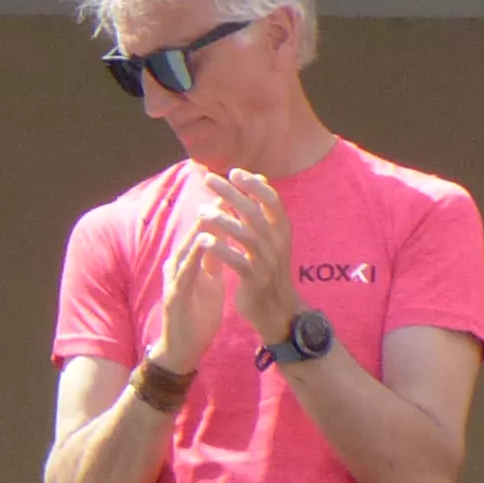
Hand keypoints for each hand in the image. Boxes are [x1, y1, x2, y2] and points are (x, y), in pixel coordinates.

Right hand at [149, 205, 233, 373]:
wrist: (183, 347)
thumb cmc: (197, 314)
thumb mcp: (209, 282)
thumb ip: (212, 261)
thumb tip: (222, 240)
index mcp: (191, 261)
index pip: (207, 230)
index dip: (222, 211)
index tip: (241, 193)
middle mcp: (180, 264)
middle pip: (196, 232)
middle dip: (211, 210)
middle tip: (227, 189)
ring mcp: (175, 278)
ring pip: (188, 246)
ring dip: (201, 227)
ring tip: (215, 208)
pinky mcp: (174, 294)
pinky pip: (185, 271)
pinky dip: (193, 256)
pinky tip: (203, 243)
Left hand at [202, 170, 295, 332]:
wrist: (279, 310)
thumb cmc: (269, 268)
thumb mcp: (271, 238)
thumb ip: (262, 210)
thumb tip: (258, 177)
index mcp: (281, 232)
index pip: (273, 202)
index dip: (255, 185)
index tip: (234, 171)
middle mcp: (277, 245)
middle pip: (255, 214)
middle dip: (232, 194)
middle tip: (209, 179)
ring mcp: (267, 263)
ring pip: (247, 237)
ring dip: (223, 221)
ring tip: (201, 211)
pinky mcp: (254, 281)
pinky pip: (238, 262)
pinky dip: (221, 250)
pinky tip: (203, 240)